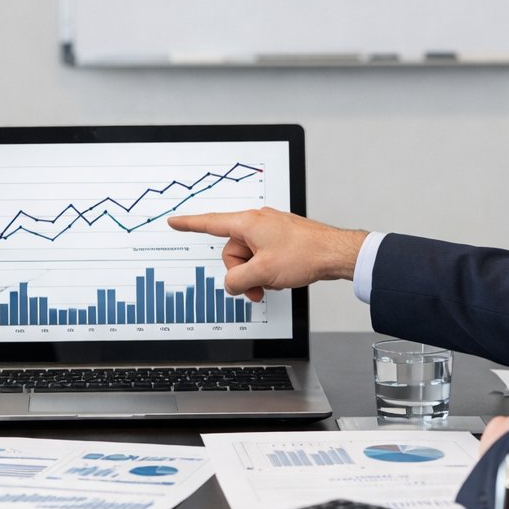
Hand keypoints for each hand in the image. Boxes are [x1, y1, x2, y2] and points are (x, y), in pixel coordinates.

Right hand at [166, 208, 366, 301]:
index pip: (210, 223)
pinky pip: (261, 256)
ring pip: (247, 257)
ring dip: (254, 275)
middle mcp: (257, 222)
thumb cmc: (304, 255)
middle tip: (255, 287)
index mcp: (248, 223)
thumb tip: (231, 284)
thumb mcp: (263, 272)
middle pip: (231, 251)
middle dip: (240, 273)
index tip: (174, 221)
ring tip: (271, 283)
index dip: (189, 224)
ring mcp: (269, 230)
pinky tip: (279, 277)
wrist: (334, 253)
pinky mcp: (279, 239)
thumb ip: (237, 280)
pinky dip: (265, 270)